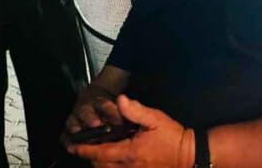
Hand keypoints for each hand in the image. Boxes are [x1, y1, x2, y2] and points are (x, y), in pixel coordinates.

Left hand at [68, 95, 193, 167]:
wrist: (190, 154)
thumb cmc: (172, 135)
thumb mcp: (155, 118)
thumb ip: (135, 110)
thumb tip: (120, 100)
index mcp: (130, 152)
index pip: (100, 152)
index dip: (84, 149)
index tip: (71, 145)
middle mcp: (130, 166)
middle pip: (100, 165)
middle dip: (88, 157)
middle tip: (79, 146)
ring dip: (98, 163)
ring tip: (91, 153)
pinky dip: (109, 167)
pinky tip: (108, 160)